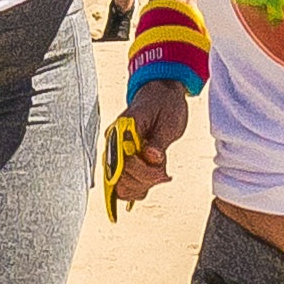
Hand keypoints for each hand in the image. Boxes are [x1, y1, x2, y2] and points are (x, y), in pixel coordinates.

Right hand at [107, 78, 192, 204]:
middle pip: (119, 177)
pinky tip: (154, 178)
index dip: (141, 171)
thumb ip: (158, 141)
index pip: (121, 160)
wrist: (162, 95)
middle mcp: (115, 143)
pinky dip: (140, 188)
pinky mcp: (125, 160)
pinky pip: (125, 184)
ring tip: (160, 174)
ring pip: (120, 185)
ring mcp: (118, 153)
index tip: (161, 171)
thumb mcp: (168, 120)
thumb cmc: (164, 104)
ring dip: (142, 186)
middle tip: (164, 173)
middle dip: (144, 180)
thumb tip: (151, 157)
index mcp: (122, 130)